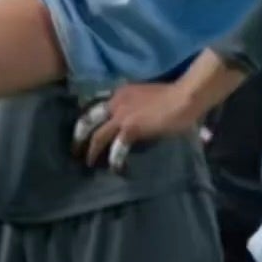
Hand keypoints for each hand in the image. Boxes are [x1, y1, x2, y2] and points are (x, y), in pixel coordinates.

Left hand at [71, 83, 197, 172]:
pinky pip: (116, 149)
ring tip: (89, 163)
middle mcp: (116, 102)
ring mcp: (122, 115)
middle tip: (76, 149)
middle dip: (80, 135)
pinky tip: (116, 169)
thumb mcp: (147, 95)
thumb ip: (136, 104)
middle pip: (88, 119)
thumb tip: (134, 117)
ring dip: (91, 151)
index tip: (86, 129)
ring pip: (98, 136)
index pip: (95, 103)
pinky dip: (114, 161)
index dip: (89, 118)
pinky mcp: (130, 129)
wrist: (185, 96)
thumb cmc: (174, 95)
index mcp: (120, 92)